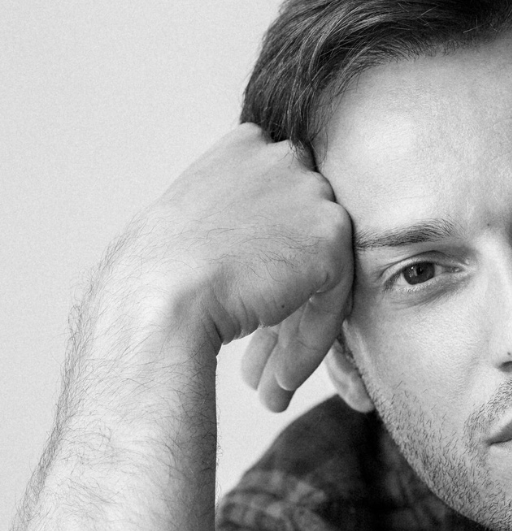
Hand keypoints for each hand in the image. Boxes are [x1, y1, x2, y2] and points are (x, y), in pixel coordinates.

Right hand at [123, 124, 353, 409]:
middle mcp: (284, 158)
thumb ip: (246, 227)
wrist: (157, 300)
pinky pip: (334, 300)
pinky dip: (309, 344)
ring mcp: (310, 193)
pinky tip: (279, 381)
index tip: (259, 322)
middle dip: (288, 309)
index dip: (273, 273)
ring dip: (297, 335)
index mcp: (248, 147)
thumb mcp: (199, 229)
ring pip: (323, 277)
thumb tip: (278, 266)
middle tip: (261, 364)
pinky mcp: (330, 235)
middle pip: (305, 246)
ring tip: (269, 383)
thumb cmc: (157, 277)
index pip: (284, 215)